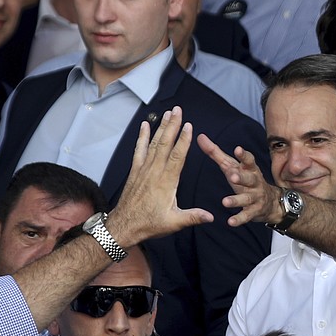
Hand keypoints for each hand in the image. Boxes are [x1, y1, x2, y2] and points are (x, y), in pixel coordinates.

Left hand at [108, 106, 212, 245]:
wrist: (124, 225)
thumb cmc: (149, 224)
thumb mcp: (173, 223)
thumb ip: (193, 217)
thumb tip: (211, 216)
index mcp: (166, 182)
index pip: (177, 156)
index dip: (183, 140)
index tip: (189, 126)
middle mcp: (154, 172)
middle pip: (165, 144)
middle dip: (172, 126)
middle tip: (178, 110)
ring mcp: (143, 169)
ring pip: (153, 143)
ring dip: (161, 127)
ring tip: (168, 113)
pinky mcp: (135, 171)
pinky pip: (139, 150)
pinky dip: (142, 137)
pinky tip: (145, 125)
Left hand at [197, 133, 280, 226]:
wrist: (270, 202)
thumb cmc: (245, 179)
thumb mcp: (232, 166)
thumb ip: (216, 153)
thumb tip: (200, 137)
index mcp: (250, 169)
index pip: (249, 160)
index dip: (244, 155)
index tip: (238, 149)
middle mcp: (254, 182)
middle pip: (248, 179)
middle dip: (241, 177)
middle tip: (233, 176)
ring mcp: (255, 197)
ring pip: (246, 198)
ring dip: (236, 200)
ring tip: (225, 202)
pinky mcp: (254, 211)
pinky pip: (246, 215)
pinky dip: (239, 219)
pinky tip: (230, 222)